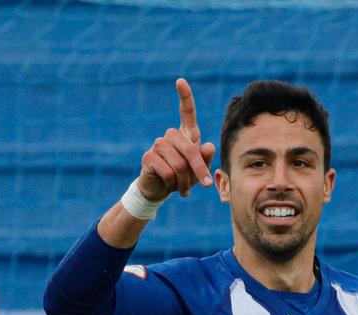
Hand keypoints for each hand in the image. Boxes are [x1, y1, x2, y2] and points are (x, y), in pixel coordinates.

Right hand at [136, 78, 215, 199]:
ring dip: (185, 181)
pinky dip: (173, 183)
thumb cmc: (183, 177)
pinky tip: (171, 186)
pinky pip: (168, 171)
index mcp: (186, 135)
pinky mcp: (148, 157)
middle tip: (205, 185)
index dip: (185, 97)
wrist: (160, 190)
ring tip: (183, 189)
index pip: (186, 113)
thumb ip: (205, 159)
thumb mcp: (199, 170)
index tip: (180, 81)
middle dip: (199, 169)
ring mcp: (158, 145)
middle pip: (190, 149)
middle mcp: (171, 136)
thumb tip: (209, 146)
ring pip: (179, 164)